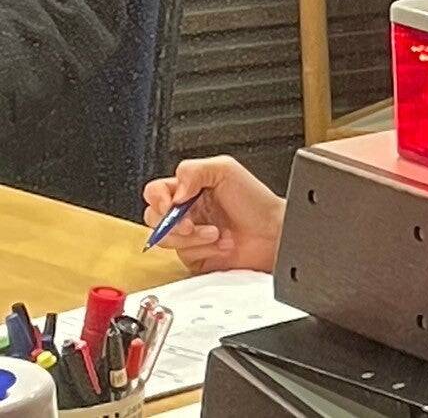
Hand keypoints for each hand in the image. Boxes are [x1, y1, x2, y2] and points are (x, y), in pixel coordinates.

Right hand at [142, 156, 284, 274]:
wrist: (274, 234)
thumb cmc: (257, 202)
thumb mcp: (226, 169)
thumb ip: (193, 171)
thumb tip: (173, 194)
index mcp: (190, 188)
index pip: (155, 191)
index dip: (158, 199)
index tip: (172, 205)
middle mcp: (187, 211)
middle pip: (153, 218)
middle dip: (174, 224)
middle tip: (193, 224)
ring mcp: (189, 236)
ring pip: (165, 240)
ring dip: (193, 238)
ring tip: (217, 233)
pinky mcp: (195, 256)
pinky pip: (182, 257)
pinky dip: (202, 251)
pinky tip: (221, 245)